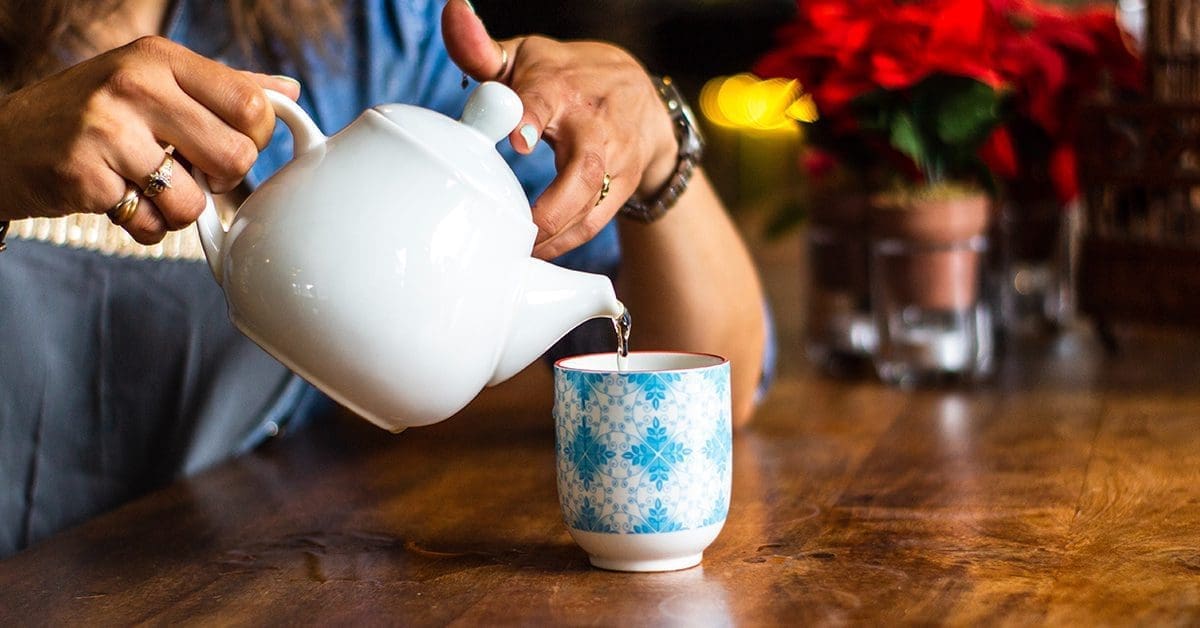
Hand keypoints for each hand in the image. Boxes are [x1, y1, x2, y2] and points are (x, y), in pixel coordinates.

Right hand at [0, 36, 300, 243]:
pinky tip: (118, 200)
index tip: (229, 145)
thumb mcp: (153, 81)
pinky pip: (150, 225)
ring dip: (177, 210)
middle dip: (220, 180)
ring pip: (193, 200)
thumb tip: (288, 92)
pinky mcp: (84, 176)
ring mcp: (105, 130)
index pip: (252, 107)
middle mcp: (134, 85)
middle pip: (235, 157)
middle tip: (190, 172)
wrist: (4, 142)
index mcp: (160, 57)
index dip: (253, 139)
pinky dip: (142, 226)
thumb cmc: (94, 113)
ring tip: (147, 187)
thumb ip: (223, 87)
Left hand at [442, 0, 677, 258]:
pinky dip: (566, 245)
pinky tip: (536, 258)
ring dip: (555, 237)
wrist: (640, 97)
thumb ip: (481, 47)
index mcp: (561, 87)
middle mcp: (594, 125)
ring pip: (593, 205)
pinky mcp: (625, 187)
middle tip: (517, 232)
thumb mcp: (525, 57)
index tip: (518, 140)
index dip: (531, 116)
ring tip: (517, 256)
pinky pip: (596, 223)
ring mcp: (615, 160)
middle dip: (551, 207)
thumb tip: (452, 10)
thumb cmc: (565, 78)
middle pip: (582, 170)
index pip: (546, 98)